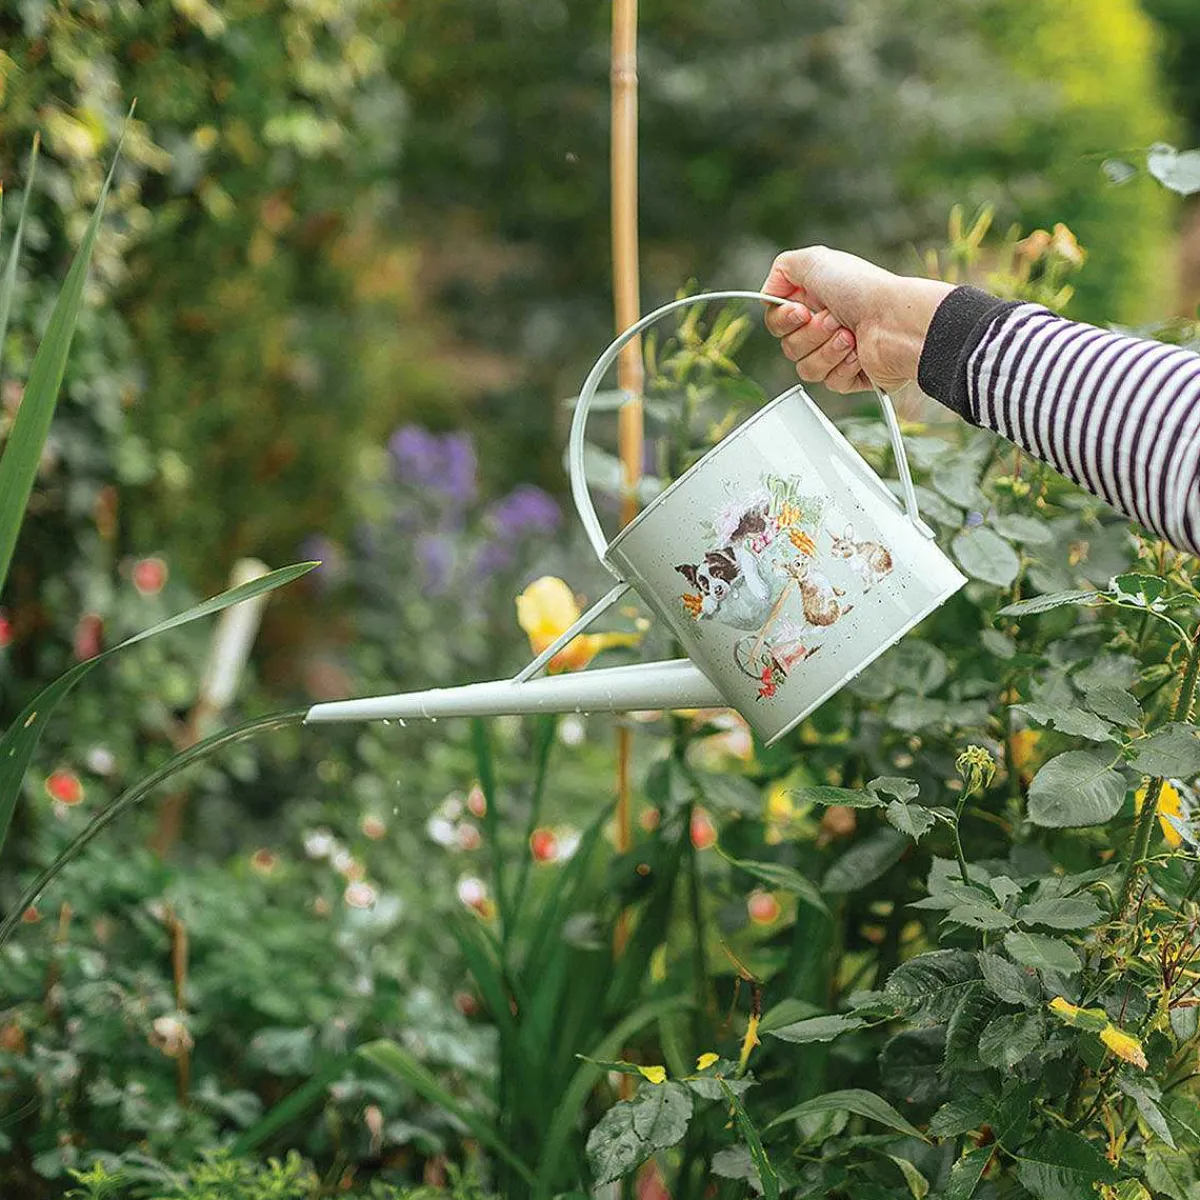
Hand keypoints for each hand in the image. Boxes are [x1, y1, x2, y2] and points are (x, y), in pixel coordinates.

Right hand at [760, 247, 953, 393]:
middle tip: (835, 320)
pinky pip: (829, 383)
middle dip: (810, 335)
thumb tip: (768, 293)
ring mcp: (838, 352)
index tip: (801, 311)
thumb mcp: (814, 261)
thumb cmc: (863, 290)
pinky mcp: (852, 375)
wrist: (896, 321)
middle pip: (788, 347)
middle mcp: (824, 325)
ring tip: (850, 336)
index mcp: (814, 300)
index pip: (776, 321)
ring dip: (826, 351)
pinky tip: (859, 354)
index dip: (784, 320)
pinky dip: (843, 367)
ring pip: (805, 369)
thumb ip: (782, 269)